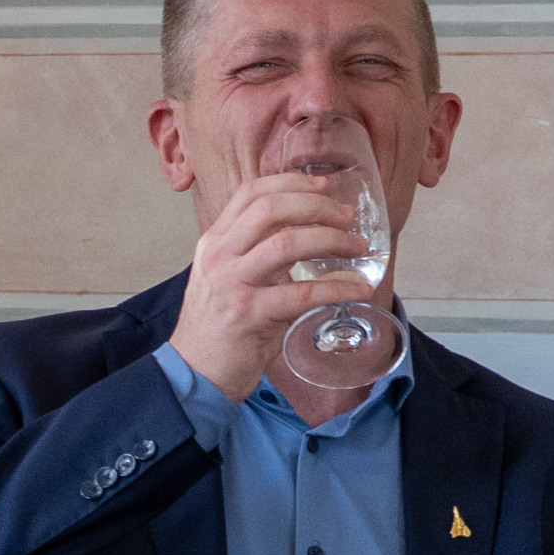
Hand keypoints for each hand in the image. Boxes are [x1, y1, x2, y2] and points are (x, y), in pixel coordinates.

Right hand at [166, 166, 374, 403]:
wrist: (195, 372)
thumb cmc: (219, 327)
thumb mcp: (229, 278)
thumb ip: (258, 254)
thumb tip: (310, 235)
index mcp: (215, 242)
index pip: (251, 193)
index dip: (292, 182)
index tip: (324, 185)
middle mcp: (219, 256)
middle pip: (271, 208)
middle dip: (317, 206)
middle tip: (347, 216)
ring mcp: (232, 284)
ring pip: (287, 243)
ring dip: (332, 240)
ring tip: (358, 248)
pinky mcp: (249, 315)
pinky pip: (302, 293)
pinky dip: (337, 287)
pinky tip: (357, 289)